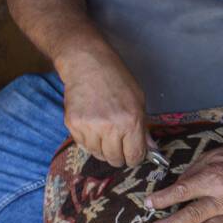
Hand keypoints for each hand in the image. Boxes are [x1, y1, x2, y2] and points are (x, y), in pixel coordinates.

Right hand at [54, 42, 150, 167]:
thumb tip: (150, 149)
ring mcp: (89, 127)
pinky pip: (83, 145)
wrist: (87, 63)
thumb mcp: (138, 101)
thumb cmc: (116, 79)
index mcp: (130, 122)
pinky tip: (92, 125)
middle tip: (118, 143)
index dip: (134, 157)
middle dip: (119, 155)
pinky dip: (89, 140)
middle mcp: (109, 128)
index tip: (132, 153)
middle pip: (115, 160)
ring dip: (102, 148)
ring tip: (104, 130)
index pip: (134, 157)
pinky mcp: (73, 125)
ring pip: (98, 155)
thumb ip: (143, 128)